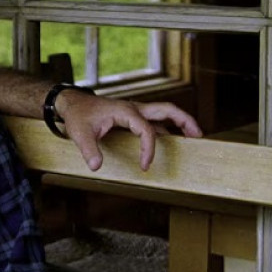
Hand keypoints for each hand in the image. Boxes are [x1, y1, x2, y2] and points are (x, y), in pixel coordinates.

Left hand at [58, 90, 202, 171]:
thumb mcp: (80, 133)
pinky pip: (155, 122)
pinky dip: (167, 130)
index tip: (145, 166)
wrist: (72, 104)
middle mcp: (134, 108)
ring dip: (180, 124)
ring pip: (164, 114)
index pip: (146, 130)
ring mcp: (135, 112)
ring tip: (194, 138)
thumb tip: (96, 167)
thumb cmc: (78, 115)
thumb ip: (89, 150)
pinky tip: (172, 142)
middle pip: (167, 110)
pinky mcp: (133, 117)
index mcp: (125, 110)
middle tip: (199, 136)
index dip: (148, 149)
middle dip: (185, 121)